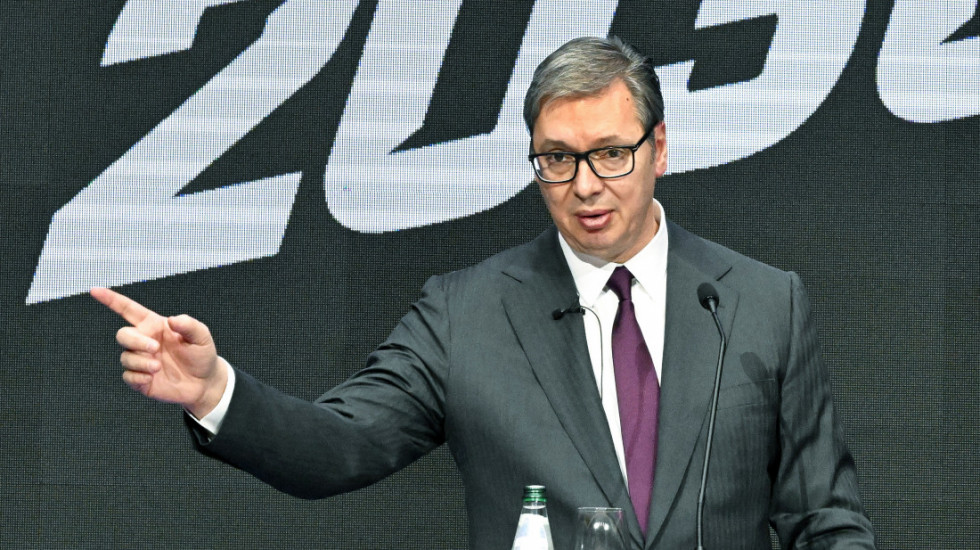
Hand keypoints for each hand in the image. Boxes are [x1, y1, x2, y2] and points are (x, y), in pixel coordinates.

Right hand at [91, 287, 226, 418]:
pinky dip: (138, 377)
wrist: (205, 383)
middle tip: (155, 349)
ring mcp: (141, 360)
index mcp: (155, 326)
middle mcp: (144, 341)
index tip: (95, 290)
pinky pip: (128, 377)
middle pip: (123, 335)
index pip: (128, 310)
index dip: (111, 299)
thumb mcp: (202, 336)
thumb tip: (172, 320)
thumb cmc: (202, 355)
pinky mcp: (140, 379)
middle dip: (135, 341)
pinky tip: (151, 378)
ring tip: (159, 367)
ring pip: (125, 357)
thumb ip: (189, 325)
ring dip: (141, 362)